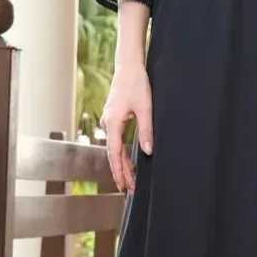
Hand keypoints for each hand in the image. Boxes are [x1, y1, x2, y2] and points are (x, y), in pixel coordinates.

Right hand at [99, 64, 152, 193]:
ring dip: (122, 164)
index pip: (114, 153)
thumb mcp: (146, 108)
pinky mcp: (113, 118)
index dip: (119, 171)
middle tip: (130, 189)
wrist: (128, 67)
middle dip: (121, 172)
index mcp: (113, 123)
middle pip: (113, 154)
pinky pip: (116, 140)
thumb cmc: (137, 84)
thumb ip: (146, 131)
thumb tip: (148, 152)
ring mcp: (109, 121)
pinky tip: (128, 161)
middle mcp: (108, 124)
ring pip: (114, 148)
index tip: (123, 185)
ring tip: (131, 179)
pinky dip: (121, 153)